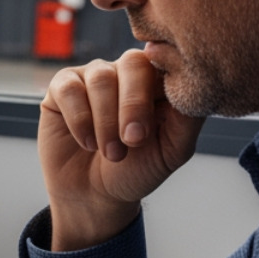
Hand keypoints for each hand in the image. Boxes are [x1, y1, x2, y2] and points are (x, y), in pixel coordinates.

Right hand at [39, 49, 204, 249]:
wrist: (95, 195)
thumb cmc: (137, 170)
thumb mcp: (172, 150)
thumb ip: (188, 117)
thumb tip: (195, 84)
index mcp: (158, 81)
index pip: (166, 62)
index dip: (162, 90)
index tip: (154, 127)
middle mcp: (126, 72)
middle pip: (132, 63)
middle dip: (133, 104)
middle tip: (133, 141)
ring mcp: (93, 76)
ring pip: (101, 78)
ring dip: (106, 121)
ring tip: (111, 153)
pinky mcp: (62, 87)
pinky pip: (69, 89)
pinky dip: (79, 119)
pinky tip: (86, 142)